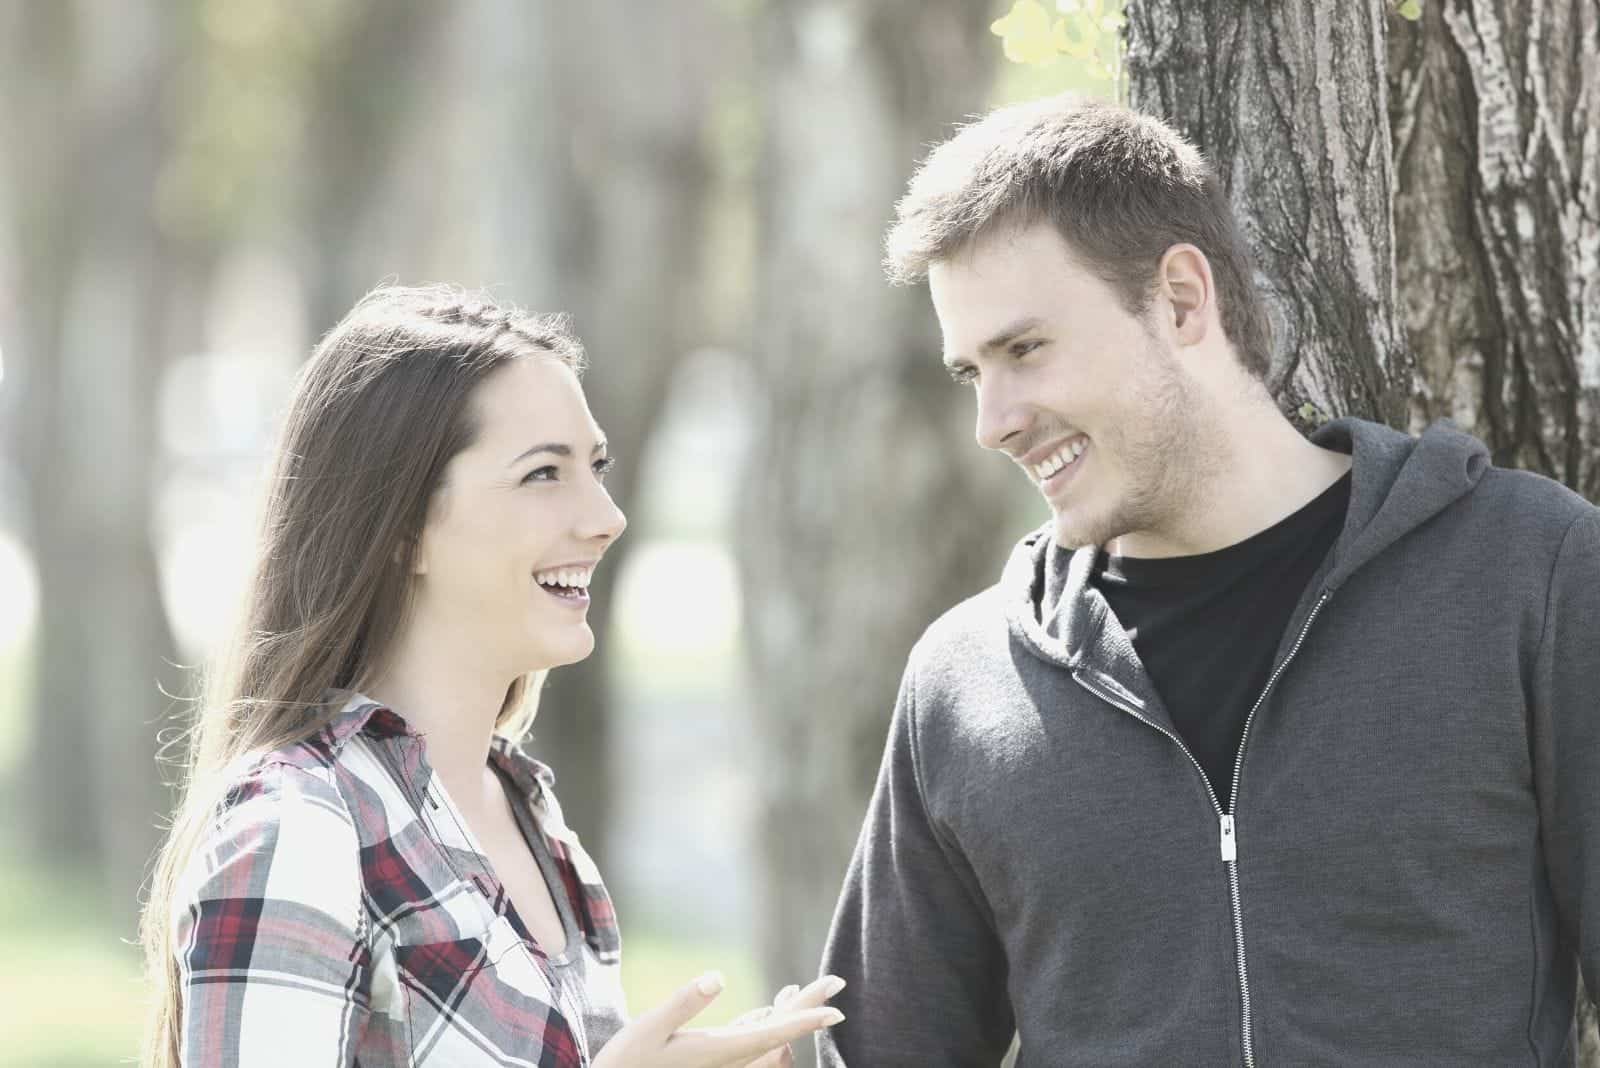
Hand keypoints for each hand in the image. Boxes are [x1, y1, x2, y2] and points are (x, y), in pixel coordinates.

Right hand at [592, 971, 845, 1067]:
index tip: (836, 1010)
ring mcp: (720, 1064)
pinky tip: (769, 1012)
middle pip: (778, 1032)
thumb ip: (683, 1004)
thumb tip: (718, 976)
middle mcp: (727, 1061)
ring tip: (809, 989)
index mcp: (718, 1052)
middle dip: (807, 1007)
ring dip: (789, 1013)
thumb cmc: (626, 1063)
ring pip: (766, 1038)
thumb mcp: (649, 1030)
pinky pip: (749, 1043)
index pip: (773, 1034)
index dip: (806, 1020)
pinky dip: (766, 1024)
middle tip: (837, 981)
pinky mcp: (711, 1062)